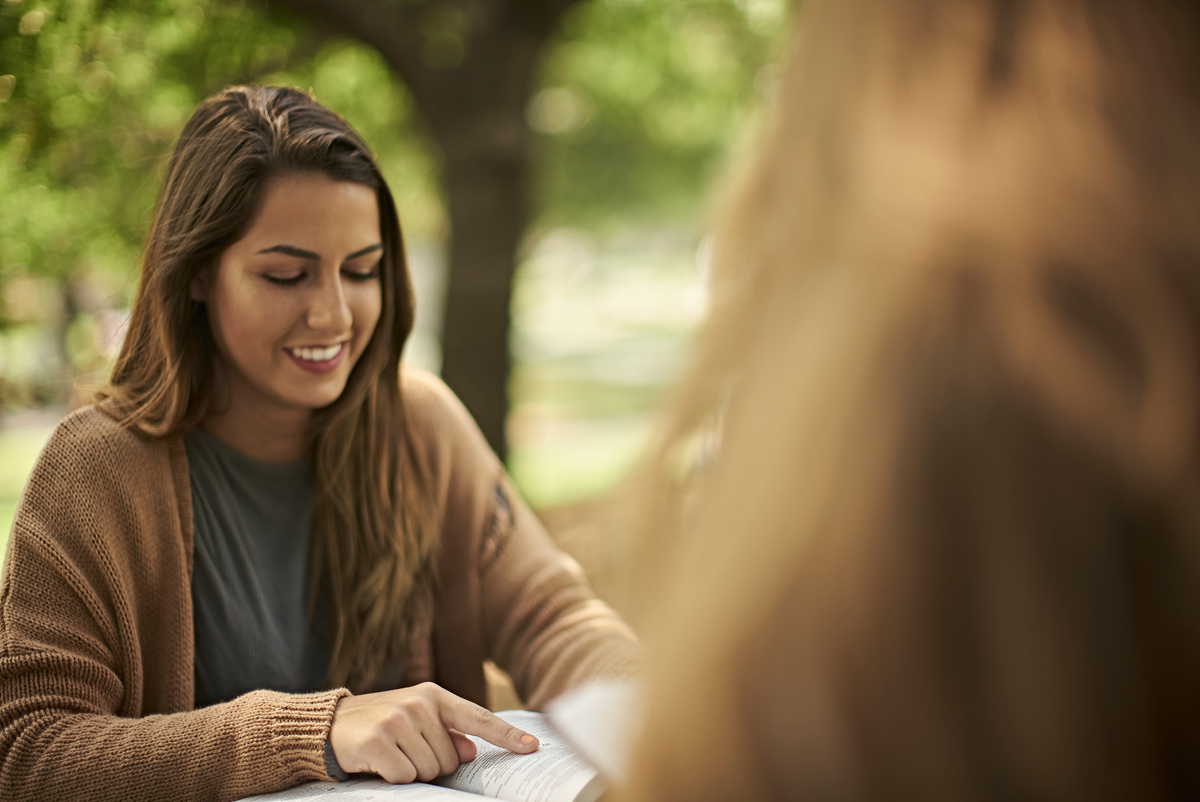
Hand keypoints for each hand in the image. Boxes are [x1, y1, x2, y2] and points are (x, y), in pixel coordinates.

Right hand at [328, 682, 538, 783]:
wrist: (329, 725)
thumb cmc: (381, 724)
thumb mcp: (416, 720)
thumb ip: (446, 732)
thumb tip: (470, 750)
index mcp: (434, 696)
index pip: (478, 718)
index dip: (507, 735)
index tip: (532, 747)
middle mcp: (418, 704)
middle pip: (451, 759)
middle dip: (433, 765)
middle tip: (406, 752)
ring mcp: (397, 721)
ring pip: (430, 771)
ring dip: (413, 773)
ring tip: (392, 755)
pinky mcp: (377, 742)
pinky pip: (405, 777)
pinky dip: (394, 778)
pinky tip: (380, 764)